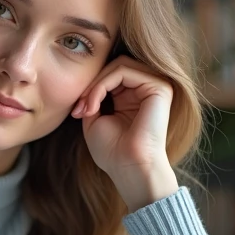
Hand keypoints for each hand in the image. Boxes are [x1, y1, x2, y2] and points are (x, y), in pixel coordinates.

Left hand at [71, 55, 179, 210]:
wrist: (129, 169)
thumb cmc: (113, 151)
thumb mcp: (95, 118)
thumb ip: (93, 95)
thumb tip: (87, 80)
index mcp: (135, 96)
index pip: (111, 74)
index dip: (90, 87)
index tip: (75, 111)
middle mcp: (147, 88)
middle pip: (114, 65)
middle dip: (91, 84)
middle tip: (79, 109)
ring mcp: (155, 86)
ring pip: (117, 66)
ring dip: (95, 85)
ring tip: (86, 108)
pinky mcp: (159, 87)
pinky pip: (122, 71)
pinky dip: (102, 85)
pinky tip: (95, 107)